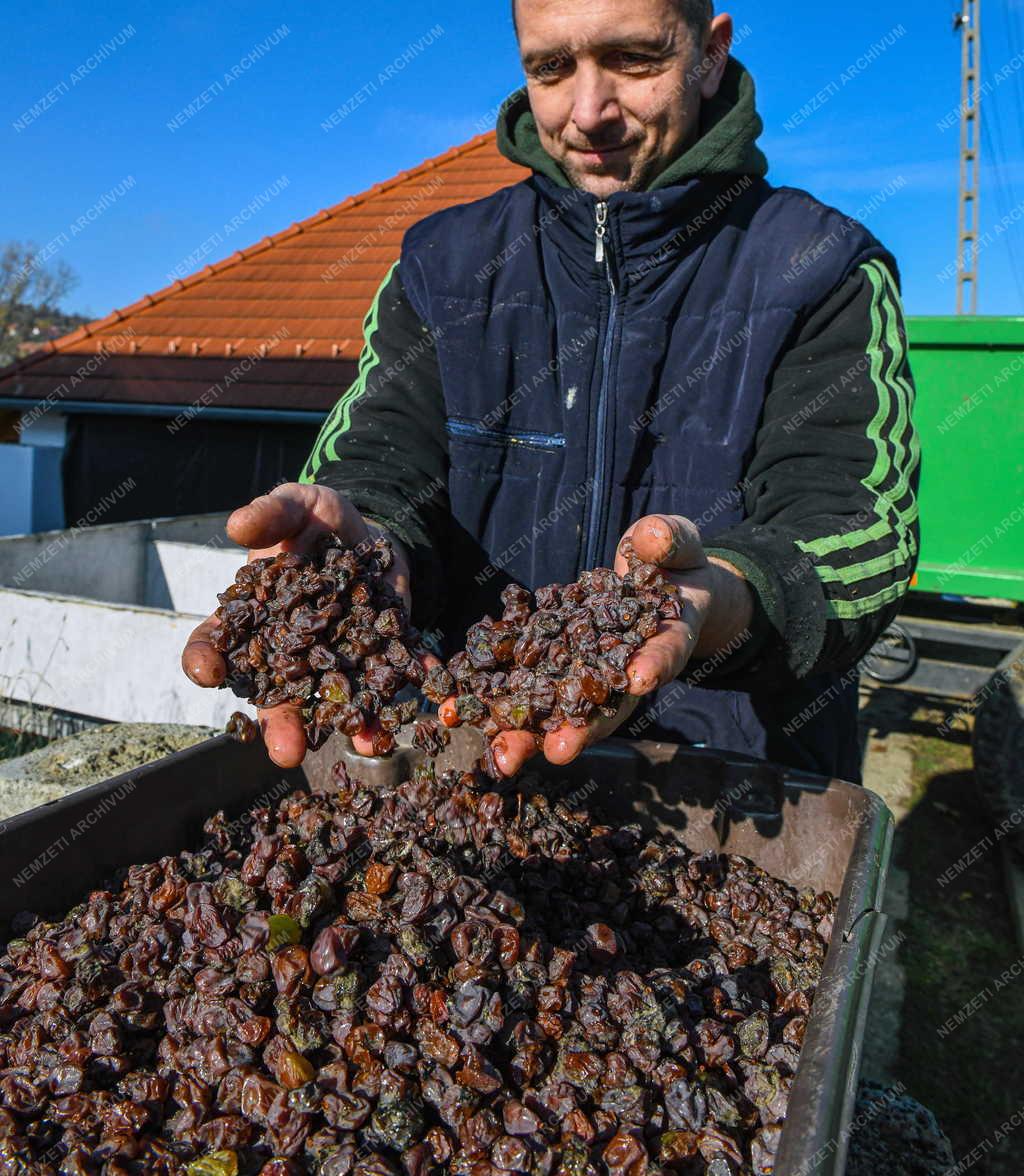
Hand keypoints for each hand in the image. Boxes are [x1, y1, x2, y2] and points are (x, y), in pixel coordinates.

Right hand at [181, 482, 416, 768]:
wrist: (370, 531)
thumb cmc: (316, 520)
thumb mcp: (295, 506)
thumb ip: (270, 514)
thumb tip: (237, 524)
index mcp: (253, 617)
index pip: (216, 643)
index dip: (205, 659)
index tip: (207, 672)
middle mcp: (289, 650)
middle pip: (276, 692)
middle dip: (283, 723)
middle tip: (287, 751)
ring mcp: (335, 658)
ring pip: (336, 697)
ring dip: (353, 721)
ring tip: (369, 741)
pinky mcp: (378, 652)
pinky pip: (393, 671)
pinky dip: (412, 678)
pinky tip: (427, 683)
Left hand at [465, 514, 753, 776]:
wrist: (655, 574)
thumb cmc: (670, 556)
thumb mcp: (674, 542)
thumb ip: (667, 540)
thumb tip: (653, 536)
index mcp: (668, 637)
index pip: (665, 653)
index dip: (653, 665)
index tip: (638, 679)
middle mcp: (628, 666)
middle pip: (609, 703)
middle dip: (582, 728)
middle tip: (558, 750)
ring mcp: (589, 669)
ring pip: (564, 706)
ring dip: (534, 732)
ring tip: (503, 753)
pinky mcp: (555, 661)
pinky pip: (529, 683)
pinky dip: (503, 700)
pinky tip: (470, 713)